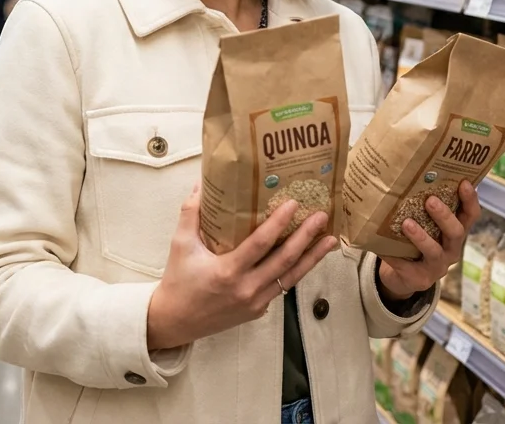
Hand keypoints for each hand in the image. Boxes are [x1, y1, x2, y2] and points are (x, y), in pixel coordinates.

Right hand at [147, 183, 339, 350]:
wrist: (175, 321)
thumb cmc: (178, 281)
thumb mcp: (180, 244)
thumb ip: (190, 213)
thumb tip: (200, 184)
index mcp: (227, 271)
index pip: (260, 244)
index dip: (279, 224)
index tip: (294, 204)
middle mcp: (246, 289)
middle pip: (284, 260)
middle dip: (306, 237)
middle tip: (321, 216)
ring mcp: (255, 302)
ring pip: (291, 277)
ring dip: (312, 257)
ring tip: (329, 239)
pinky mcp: (258, 310)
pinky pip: (281, 287)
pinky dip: (296, 271)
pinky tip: (307, 258)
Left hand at [377, 180, 480, 302]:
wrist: (403, 277)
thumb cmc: (414, 243)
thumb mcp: (425, 226)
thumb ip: (423, 208)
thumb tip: (408, 174)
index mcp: (454, 234)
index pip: (470, 216)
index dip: (470, 200)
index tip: (464, 182)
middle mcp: (451, 250)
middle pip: (455, 232)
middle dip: (444, 216)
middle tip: (430, 200)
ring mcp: (436, 267)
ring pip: (433, 251)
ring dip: (421, 236)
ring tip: (406, 223)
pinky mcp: (419, 278)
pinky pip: (405, 265)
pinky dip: (392, 255)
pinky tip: (381, 247)